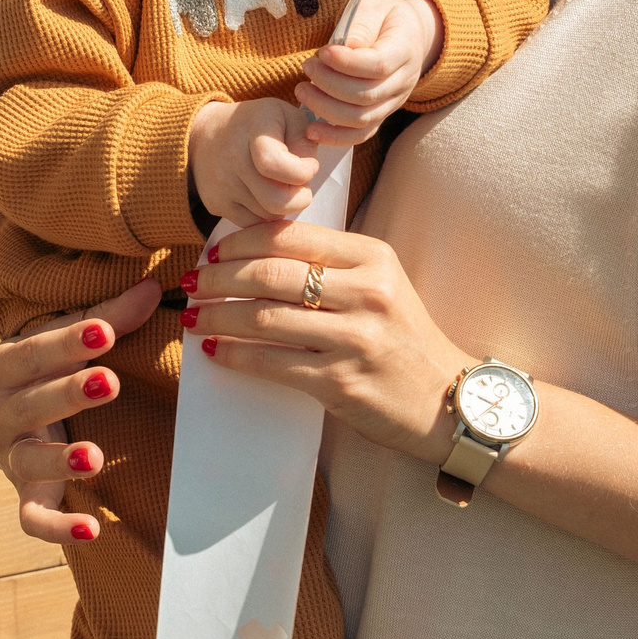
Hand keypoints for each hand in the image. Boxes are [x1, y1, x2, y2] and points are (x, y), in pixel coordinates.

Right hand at [0, 278, 161, 544]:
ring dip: (59, 460)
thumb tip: (154, 288)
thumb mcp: (62, 340)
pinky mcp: (24, 493)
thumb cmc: (38, 368)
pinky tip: (93, 530)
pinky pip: (33, 517)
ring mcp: (11, 456)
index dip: (68, 342)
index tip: (104, 332)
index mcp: (5, 366)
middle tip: (108, 382)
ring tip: (94, 458)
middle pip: (33, 403)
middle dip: (69, 394)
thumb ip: (106, 319)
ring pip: (29, 460)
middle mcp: (1, 412)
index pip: (34, 352)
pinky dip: (58, 528)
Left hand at [185, 219, 467, 461]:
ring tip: (193, 317)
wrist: (446, 402)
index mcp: (372, 258)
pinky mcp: (340, 382)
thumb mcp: (380, 285)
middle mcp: (366, 293)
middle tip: (191, 284)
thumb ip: (330, 265)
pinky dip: (234, 355)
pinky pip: (270, 363)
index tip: (214, 252)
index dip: (241, 242)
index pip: (290, 236)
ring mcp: (354, 338)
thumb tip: (256, 253)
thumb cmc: (404, 340)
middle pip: (269, 274)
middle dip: (218, 278)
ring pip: (262, 318)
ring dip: (216, 316)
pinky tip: (214, 351)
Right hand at [190, 97, 320, 224]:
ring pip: (268, 217)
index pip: (274, 164)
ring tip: (276, 185)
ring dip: (281, 206)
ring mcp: (221, 184)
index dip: (302, 172)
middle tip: (299, 185)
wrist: (208, 132)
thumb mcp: (288, 118)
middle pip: (277, 202)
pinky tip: (262, 194)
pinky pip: (252, 224)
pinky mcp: (214, 203)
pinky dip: (263, 214)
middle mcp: (232, 158)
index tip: (310, 166)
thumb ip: (305, 143)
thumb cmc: (259, 125)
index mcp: (255, 130)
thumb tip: (307, 173)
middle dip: (299, 198)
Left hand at [297, 0, 439, 146]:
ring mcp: (392, 103)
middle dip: (330, 85)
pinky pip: (360, 135)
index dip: (348, 63)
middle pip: (367, 96)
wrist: (409, 35)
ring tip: (303, 90)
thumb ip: (362, 23)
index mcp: (404, 50)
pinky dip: (334, 137)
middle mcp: (403, 82)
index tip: (323, 53)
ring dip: (326, 108)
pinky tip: (310, 130)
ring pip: (361, 119)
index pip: (379, 65)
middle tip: (308, 67)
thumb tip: (347, 45)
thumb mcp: (375, 7)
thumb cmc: (384, 18)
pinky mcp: (380, 115)